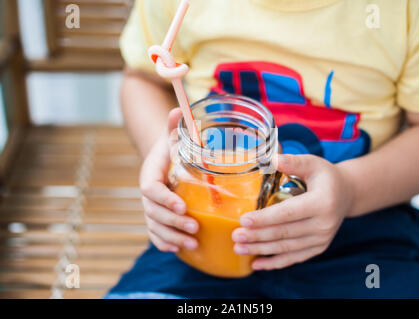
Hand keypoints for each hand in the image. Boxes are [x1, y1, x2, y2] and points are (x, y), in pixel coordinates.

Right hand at [140, 108, 198, 252]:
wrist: (162, 163)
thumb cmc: (171, 150)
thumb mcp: (173, 137)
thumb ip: (174, 127)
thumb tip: (179, 109)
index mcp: (149, 175)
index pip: (150, 190)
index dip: (165, 200)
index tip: (183, 207)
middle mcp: (147, 195)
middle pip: (153, 213)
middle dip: (173, 223)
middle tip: (195, 228)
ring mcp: (150, 209)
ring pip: (155, 227)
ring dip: (172, 237)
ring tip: (194, 244)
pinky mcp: (156, 218)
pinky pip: (155, 234)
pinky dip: (165, 243)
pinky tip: (180, 250)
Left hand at [232, 154, 353, 269]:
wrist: (347, 194)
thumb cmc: (325, 176)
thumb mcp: (313, 163)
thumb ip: (293, 161)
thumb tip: (272, 159)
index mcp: (322, 202)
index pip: (288, 213)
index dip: (265, 218)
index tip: (244, 220)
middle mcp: (324, 224)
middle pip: (284, 233)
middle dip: (257, 236)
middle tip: (235, 236)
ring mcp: (322, 239)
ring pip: (286, 248)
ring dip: (261, 250)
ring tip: (238, 248)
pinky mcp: (318, 248)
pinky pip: (294, 258)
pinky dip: (274, 263)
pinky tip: (256, 264)